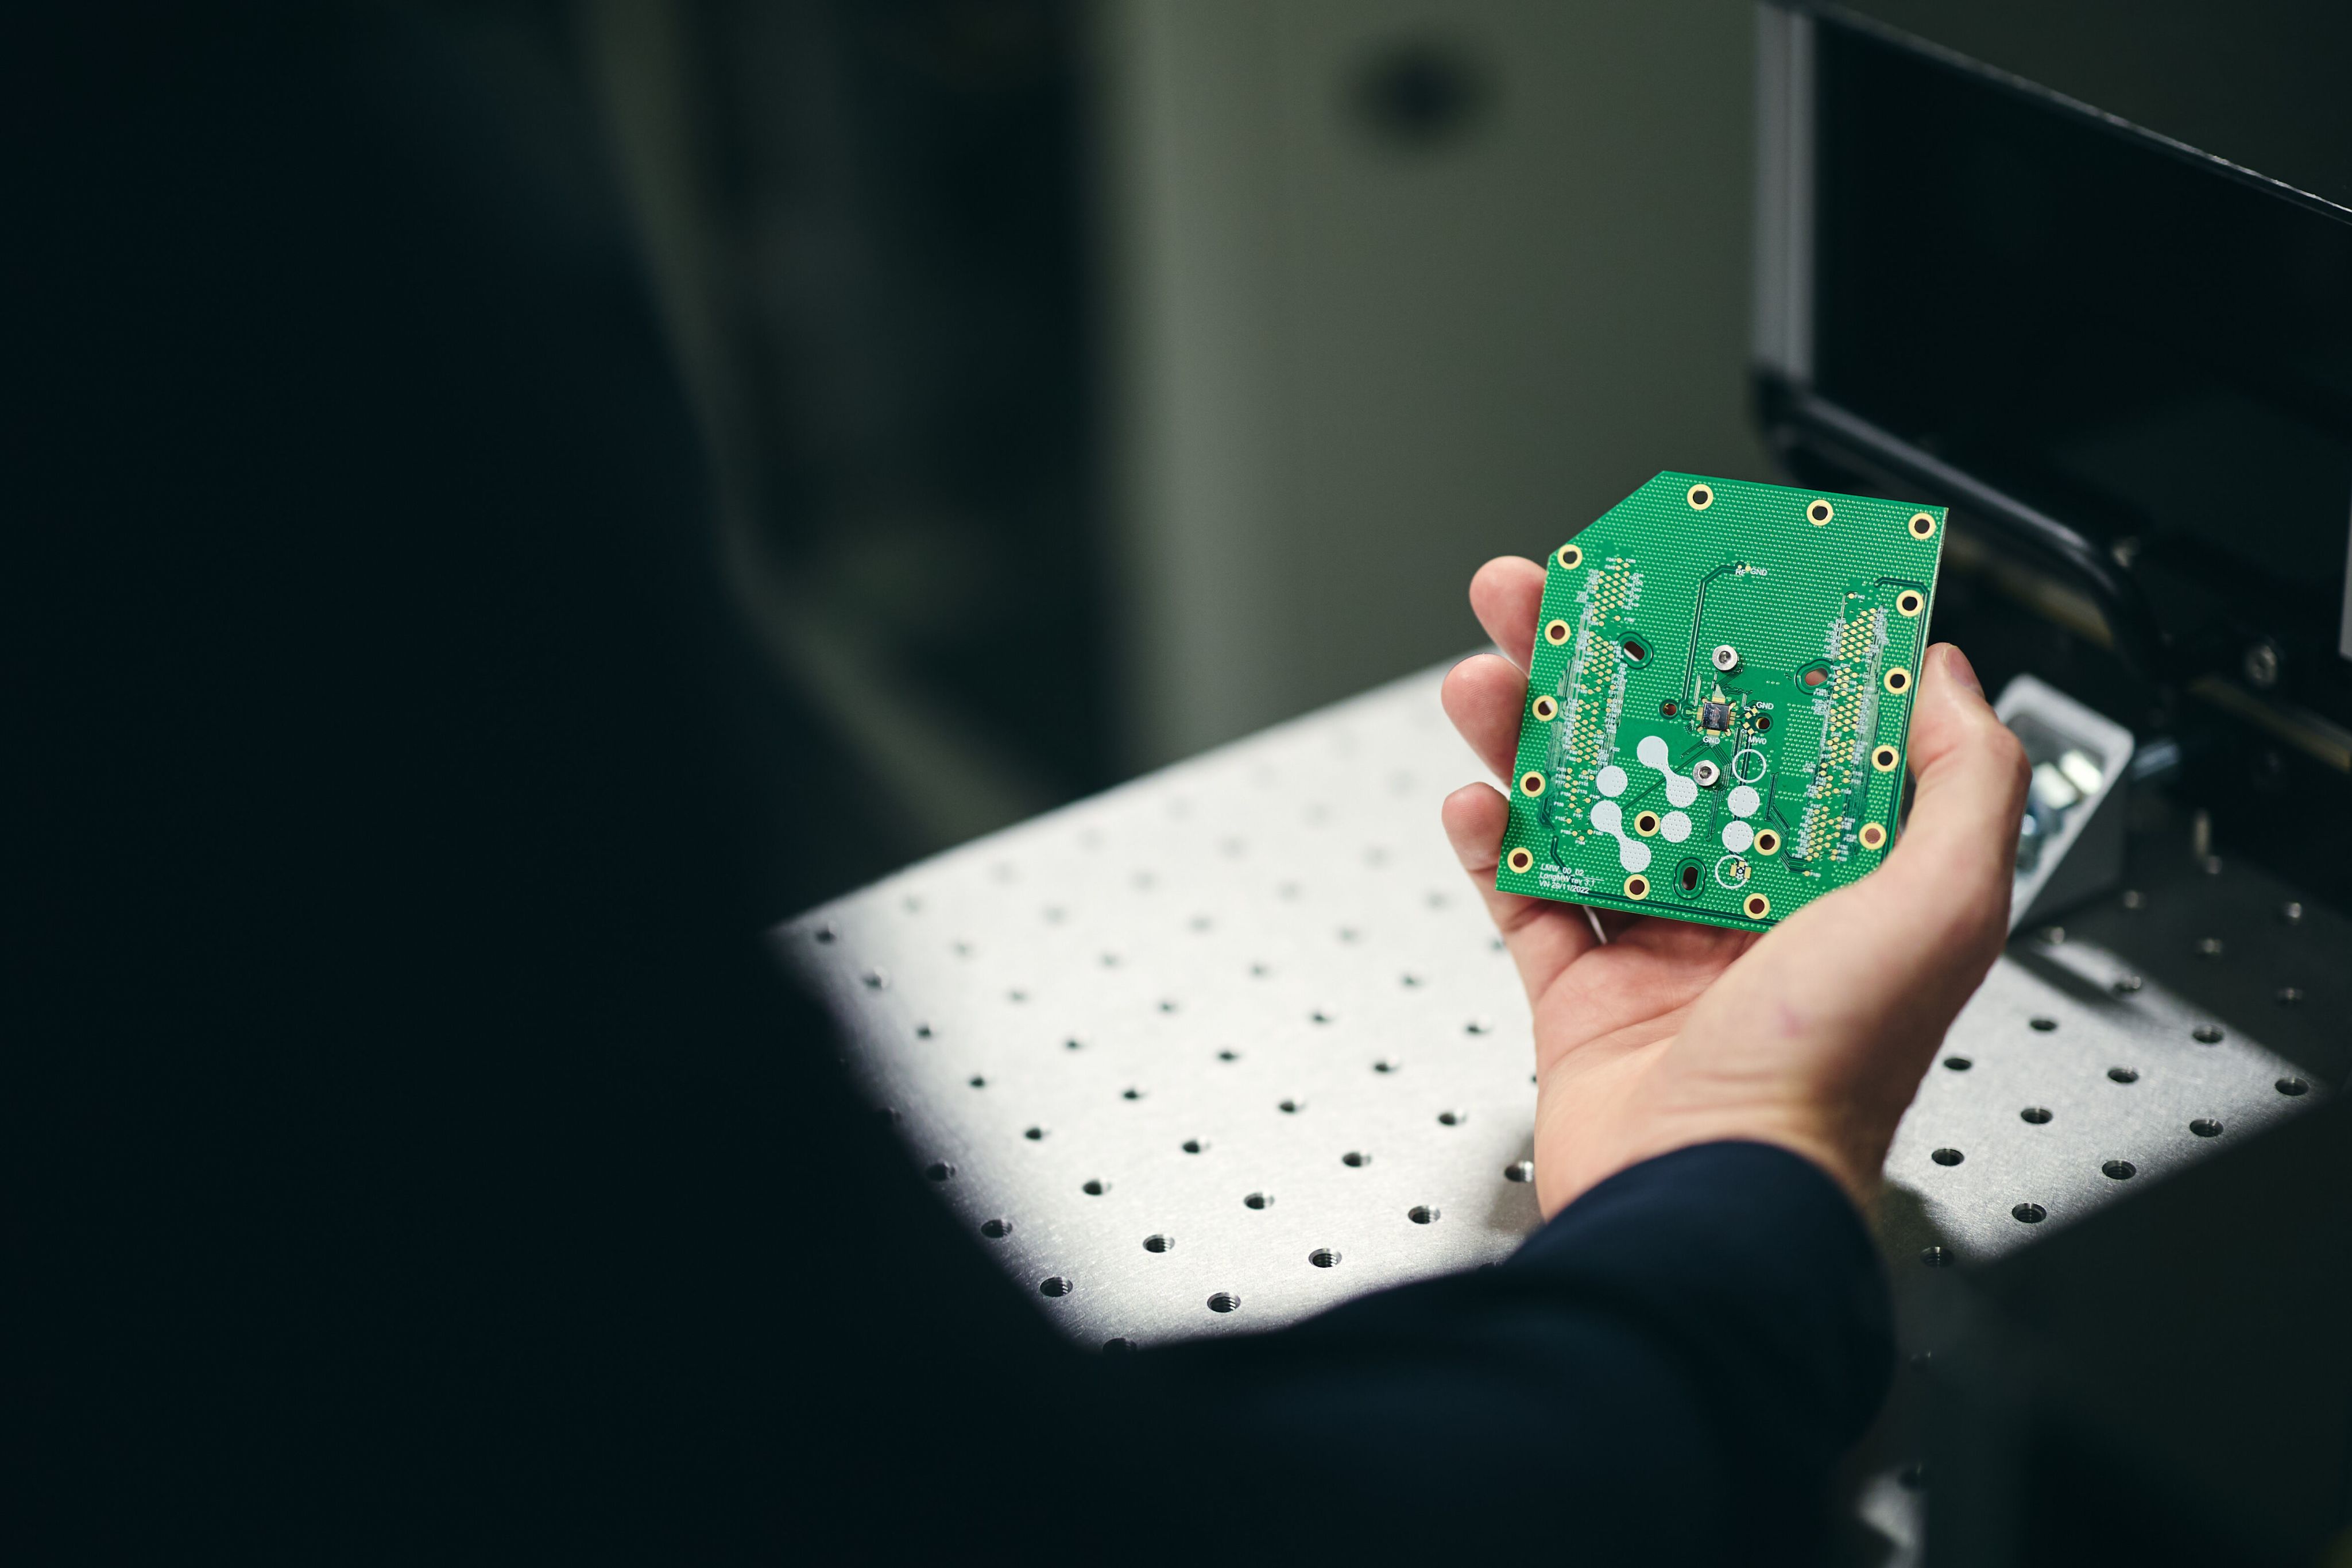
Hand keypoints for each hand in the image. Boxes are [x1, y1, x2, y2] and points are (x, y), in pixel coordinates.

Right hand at [1441, 556, 2028, 1215]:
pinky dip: (1491, 840)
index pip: (1784, 731)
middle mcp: (1750, 902)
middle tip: (1544, 599)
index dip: (1733, 647)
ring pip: (1580, 808)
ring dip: (1527, 733)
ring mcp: (1657, 946)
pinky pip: (1523, 895)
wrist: (1707, 1195)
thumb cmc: (1829, 1072)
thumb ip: (1957, 780)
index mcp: (1840, 876)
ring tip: (1482, 677)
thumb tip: (1938, 674)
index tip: (1690, 582)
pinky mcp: (1576, 991)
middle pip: (1661, 751)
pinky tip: (1475, 796)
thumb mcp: (1942, 906)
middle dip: (1597, 669)